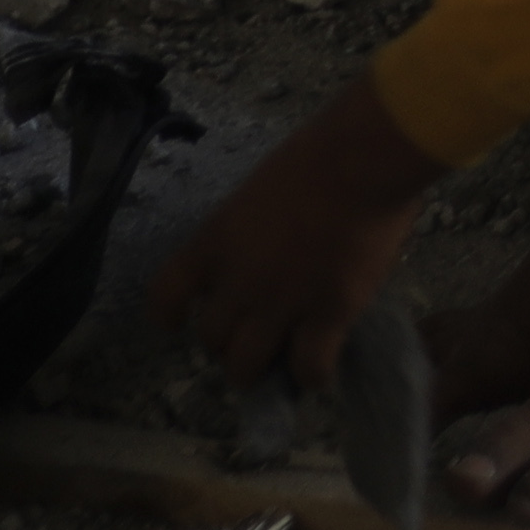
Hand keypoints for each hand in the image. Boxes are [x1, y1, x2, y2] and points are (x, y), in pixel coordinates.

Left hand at [150, 91, 434, 392]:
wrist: (364, 158)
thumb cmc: (321, 154)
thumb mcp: (261, 191)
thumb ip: (253, 231)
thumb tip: (270, 253)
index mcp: (214, 242)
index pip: (165, 293)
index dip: (167, 314)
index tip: (176, 323)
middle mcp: (237, 282)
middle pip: (211, 338)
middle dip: (228, 343)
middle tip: (253, 335)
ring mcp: (281, 303)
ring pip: (248, 365)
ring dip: (259, 369)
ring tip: (281, 362)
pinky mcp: (328, 314)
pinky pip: (308, 367)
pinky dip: (311, 375)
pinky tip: (320, 370)